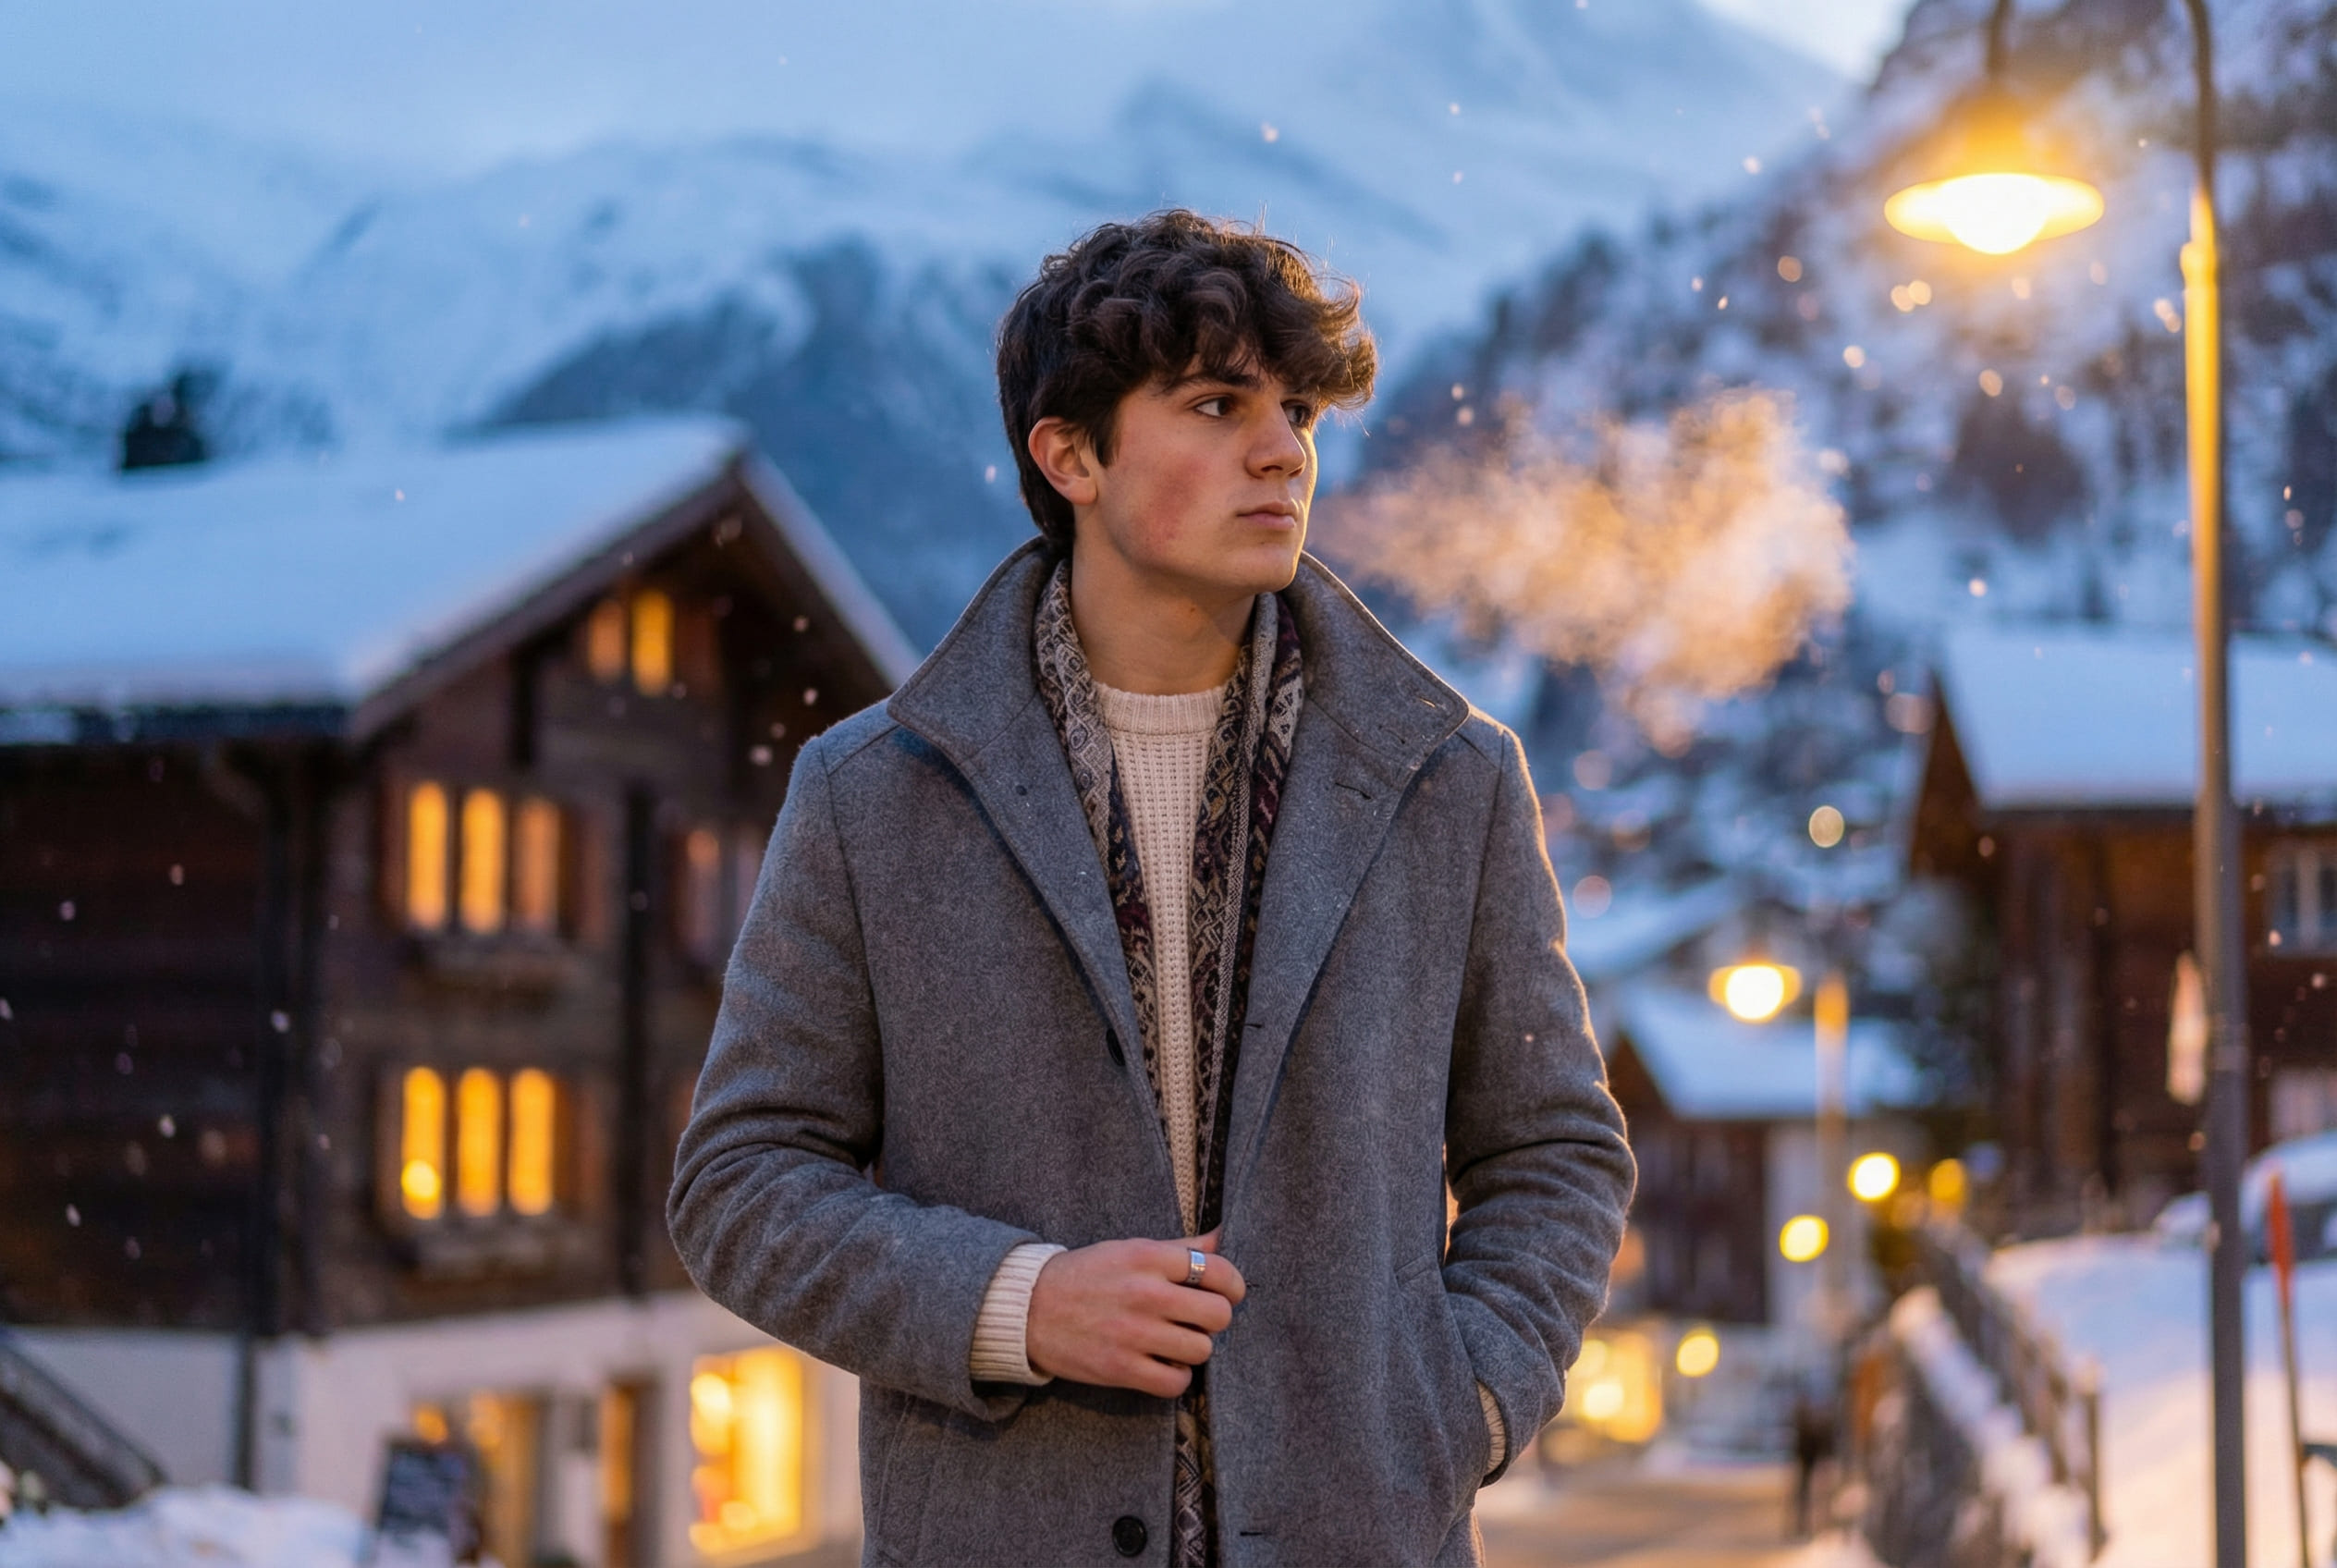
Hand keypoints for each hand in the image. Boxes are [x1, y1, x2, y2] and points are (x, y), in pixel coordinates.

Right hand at [1025, 1229, 1247, 1397]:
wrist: (1028, 1308)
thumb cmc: (1086, 1276)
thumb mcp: (1130, 1249)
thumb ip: (1180, 1247)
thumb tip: (1222, 1237)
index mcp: (1149, 1257)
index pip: (1219, 1271)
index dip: (1232, 1285)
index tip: (1225, 1293)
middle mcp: (1146, 1293)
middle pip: (1219, 1315)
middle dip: (1212, 1319)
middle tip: (1194, 1319)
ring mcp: (1134, 1333)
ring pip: (1202, 1350)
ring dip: (1191, 1348)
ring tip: (1172, 1341)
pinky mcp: (1121, 1368)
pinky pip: (1176, 1382)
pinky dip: (1174, 1376)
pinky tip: (1161, 1364)